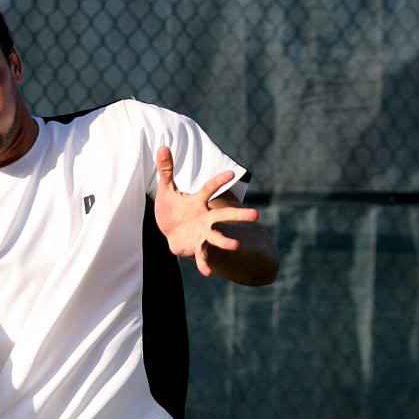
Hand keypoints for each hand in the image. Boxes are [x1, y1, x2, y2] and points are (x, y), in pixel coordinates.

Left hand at [153, 145, 259, 276]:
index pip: (209, 189)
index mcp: (199, 201)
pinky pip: (202, 256)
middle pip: (224, 215)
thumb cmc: (172, 208)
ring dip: (226, 242)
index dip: (219, 181)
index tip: (232, 173)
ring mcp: (203, 233)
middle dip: (239, 215)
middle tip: (257, 215)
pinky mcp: (197, 247)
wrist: (171, 232)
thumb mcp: (166, 189)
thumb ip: (166, 169)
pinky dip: (204, 264)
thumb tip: (162, 145)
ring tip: (236, 246)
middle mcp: (206, 217)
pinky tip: (208, 273)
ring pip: (217, 237)